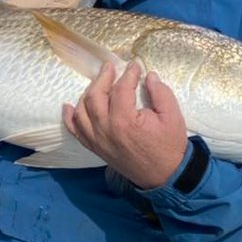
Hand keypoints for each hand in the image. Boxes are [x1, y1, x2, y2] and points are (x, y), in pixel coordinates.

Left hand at [63, 62, 188, 189]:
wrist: (165, 176)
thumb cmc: (169, 146)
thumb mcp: (173, 117)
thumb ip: (161, 93)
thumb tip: (149, 75)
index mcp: (125, 121)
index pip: (121, 89)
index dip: (128, 74)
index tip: (134, 65)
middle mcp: (106, 129)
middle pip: (95, 96)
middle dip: (102, 78)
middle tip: (110, 67)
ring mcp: (97, 140)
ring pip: (82, 110)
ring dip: (88, 93)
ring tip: (98, 83)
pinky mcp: (95, 148)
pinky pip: (76, 130)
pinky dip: (70, 117)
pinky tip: (69, 106)